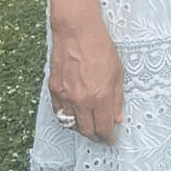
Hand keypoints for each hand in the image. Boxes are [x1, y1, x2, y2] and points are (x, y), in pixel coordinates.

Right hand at [47, 0, 124, 142]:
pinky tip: (74, 114)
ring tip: (88, 126)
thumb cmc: (100, 47)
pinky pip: (59, 112)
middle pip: (86, 130)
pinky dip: (67, 117)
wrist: (76, 31)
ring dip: (80, 128)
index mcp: (100, 96)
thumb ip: (116, 98)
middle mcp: (81, 100)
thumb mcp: (117, 73)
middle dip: (95, 136)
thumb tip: (116, 118)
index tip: (110, 139)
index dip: (108, 137)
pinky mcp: (53, 89)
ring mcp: (65, 96)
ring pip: (71, 124)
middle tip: (100, 136)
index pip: (103, 128)